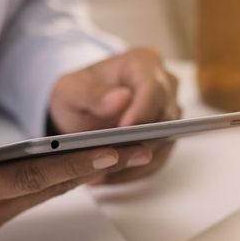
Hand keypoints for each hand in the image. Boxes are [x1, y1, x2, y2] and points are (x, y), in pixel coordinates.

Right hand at [0, 122, 150, 240]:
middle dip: (96, 167)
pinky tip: (77, 164)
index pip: (32, 176)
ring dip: (83, 174)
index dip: (73, 163)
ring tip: (121, 153)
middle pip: (50, 187)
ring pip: (44, 193)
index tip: (109, 152)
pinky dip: (58, 179)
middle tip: (137, 149)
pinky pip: (30, 196)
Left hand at [49, 47, 179, 183]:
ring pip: (164, 143)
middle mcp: (164, 85)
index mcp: (143, 63)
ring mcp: (168, 112)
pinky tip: (108, 178)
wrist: (80, 110)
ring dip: (134, 162)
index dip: (142, 112)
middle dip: (138, 142)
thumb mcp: (71, 90)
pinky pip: (157, 160)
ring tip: (100, 176)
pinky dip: (133, 172)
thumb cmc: (77, 93)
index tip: (124, 130)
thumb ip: (92, 93)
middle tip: (108, 161)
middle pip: (165, 118)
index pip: (153, 88)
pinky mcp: (165, 138)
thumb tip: (121, 99)